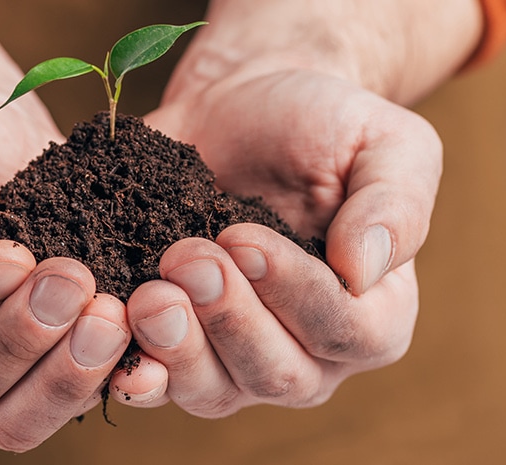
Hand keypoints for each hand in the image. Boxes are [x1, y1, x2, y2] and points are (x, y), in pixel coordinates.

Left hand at [109, 69, 440, 414]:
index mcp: (376, 316)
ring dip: (175, 347)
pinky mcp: (173, 349)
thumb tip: (365, 269)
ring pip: (211, 390)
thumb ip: (395, 204)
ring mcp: (235, 361)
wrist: (243, 104)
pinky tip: (109, 336)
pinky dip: (130, 368)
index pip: (343, 332)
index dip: (293, 293)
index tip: (243, 238)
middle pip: (274, 373)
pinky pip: (151, 382)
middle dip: (227, 320)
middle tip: (186, 258)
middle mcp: (310, 355)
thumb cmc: (326, 125)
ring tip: (149, 293)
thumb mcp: (386, 143)